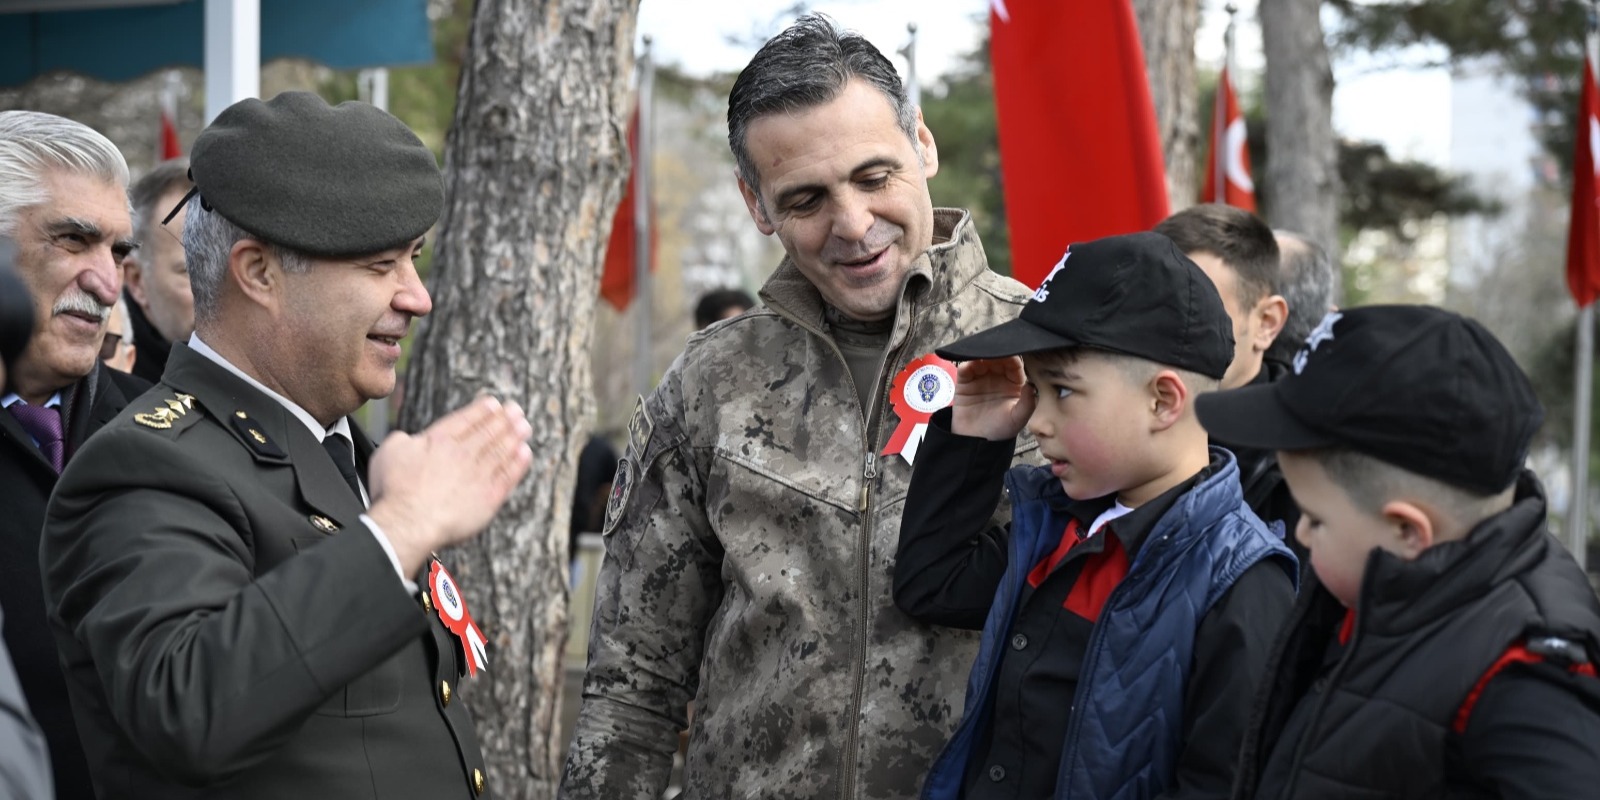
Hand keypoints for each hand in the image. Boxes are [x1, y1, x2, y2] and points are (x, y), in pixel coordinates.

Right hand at [367, 396, 533, 575]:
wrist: (409, 523)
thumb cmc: (394, 491)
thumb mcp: (389, 452)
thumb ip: (405, 440)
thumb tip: (414, 439)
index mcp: (439, 440)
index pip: (466, 419)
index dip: (482, 410)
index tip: (494, 403)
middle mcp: (463, 454)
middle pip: (489, 432)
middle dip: (505, 418)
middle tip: (516, 410)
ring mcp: (479, 475)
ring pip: (502, 450)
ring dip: (515, 436)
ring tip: (525, 426)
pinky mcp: (489, 498)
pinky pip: (509, 476)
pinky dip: (519, 463)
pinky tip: (526, 453)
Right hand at [951, 357, 1034, 441]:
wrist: (976, 442)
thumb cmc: (1000, 430)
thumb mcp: (1018, 418)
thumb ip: (1028, 403)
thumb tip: (1032, 385)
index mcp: (1014, 383)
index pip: (1015, 365)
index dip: (1012, 358)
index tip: (1010, 354)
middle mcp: (999, 377)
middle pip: (998, 358)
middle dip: (997, 353)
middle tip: (994, 350)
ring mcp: (981, 377)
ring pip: (981, 359)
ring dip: (981, 355)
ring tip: (982, 355)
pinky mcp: (965, 382)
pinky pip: (965, 368)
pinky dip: (967, 362)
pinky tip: (970, 363)